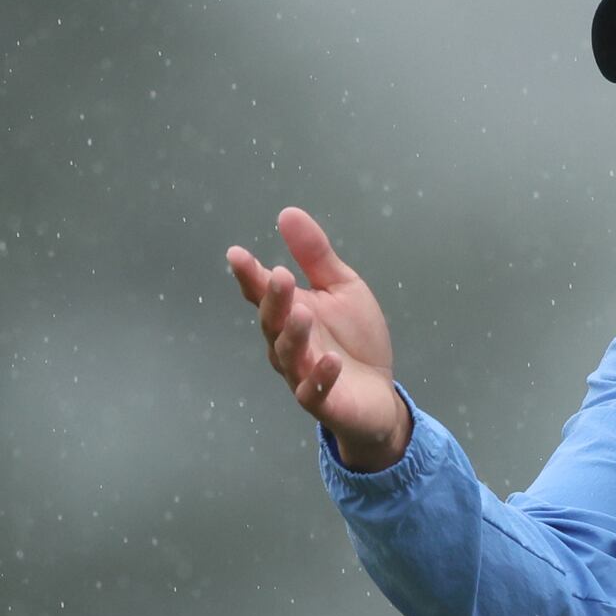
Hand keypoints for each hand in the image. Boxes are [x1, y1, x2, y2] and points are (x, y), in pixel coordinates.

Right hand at [224, 206, 409, 470]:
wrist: (378, 394)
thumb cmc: (354, 339)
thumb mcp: (342, 288)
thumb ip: (315, 256)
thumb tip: (287, 213)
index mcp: (289, 313)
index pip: (262, 293)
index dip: (249, 275)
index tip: (237, 254)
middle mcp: (288, 344)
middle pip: (272, 322)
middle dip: (274, 300)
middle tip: (280, 276)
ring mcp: (302, 375)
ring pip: (288, 356)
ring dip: (293, 335)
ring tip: (303, 314)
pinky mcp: (324, 402)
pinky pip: (315, 392)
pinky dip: (321, 377)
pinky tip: (331, 361)